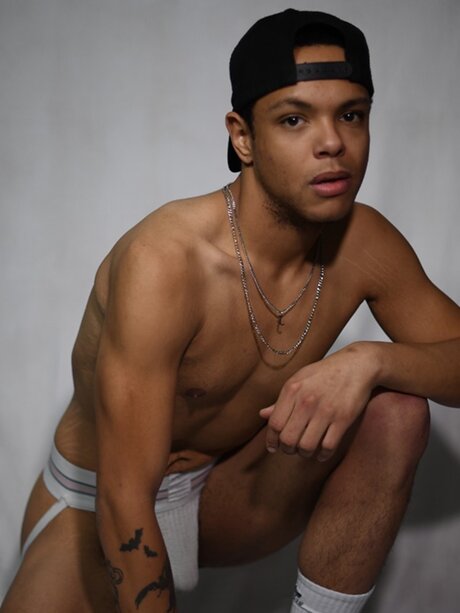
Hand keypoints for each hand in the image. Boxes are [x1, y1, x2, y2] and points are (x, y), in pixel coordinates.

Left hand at [259, 343, 377, 460]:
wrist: (356, 365)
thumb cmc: (324, 373)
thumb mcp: (299, 379)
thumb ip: (281, 399)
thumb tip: (262, 415)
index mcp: (292, 390)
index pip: (274, 424)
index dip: (271, 440)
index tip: (273, 447)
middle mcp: (306, 401)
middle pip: (288, 439)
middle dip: (287, 449)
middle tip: (291, 449)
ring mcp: (326, 410)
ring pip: (307, 446)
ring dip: (305, 453)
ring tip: (306, 450)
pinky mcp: (343, 419)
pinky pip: (328, 446)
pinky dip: (323, 455)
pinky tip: (321, 453)